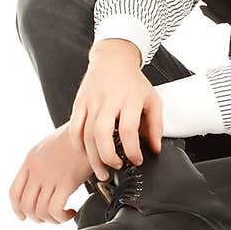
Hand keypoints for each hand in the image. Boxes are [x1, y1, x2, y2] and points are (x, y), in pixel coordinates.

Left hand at [9, 123, 93, 222]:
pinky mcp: (66, 182)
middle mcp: (37, 170)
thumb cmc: (76, 137)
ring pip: (40, 211)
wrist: (91, 128)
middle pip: (26, 205)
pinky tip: (72, 212)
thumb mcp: (48, 146)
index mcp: (30, 160)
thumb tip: (42, 181)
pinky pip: (56, 210)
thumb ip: (41, 163)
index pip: (14, 192)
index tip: (23, 216)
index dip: (17, 209)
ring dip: (52, 220)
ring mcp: (50, 176)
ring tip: (64, 215)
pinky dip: (62, 217)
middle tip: (49, 218)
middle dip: (37, 218)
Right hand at [68, 39, 163, 179]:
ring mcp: (91, 101)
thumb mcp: (152, 99)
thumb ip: (155, 125)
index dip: (133, 150)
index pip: (128, 129)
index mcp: (129, 99)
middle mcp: (108, 100)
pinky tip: (87, 154)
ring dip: (93, 157)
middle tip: (117, 167)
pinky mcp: (79, 103)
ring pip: (86, 134)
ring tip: (103, 171)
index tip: (137, 160)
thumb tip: (155, 148)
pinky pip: (74, 128)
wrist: (112, 59)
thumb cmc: (133, 82)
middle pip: (102, 133)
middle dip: (108, 156)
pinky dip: (78, 145)